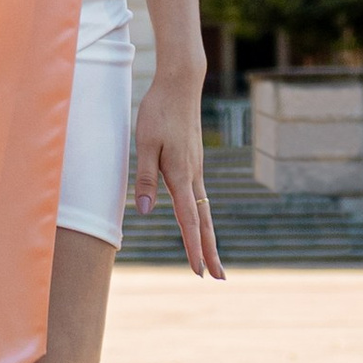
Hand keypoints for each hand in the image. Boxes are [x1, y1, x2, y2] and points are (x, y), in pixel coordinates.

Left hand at [132, 70, 224, 282]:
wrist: (181, 83)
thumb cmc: (158, 111)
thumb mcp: (144, 143)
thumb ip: (145, 177)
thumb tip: (143, 211)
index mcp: (181, 174)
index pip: (188, 220)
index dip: (192, 247)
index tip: (198, 272)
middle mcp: (193, 176)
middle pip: (204, 222)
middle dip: (210, 252)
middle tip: (219, 279)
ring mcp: (196, 169)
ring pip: (205, 211)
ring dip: (208, 238)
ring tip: (212, 260)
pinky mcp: (193, 162)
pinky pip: (200, 198)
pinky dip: (203, 218)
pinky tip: (200, 224)